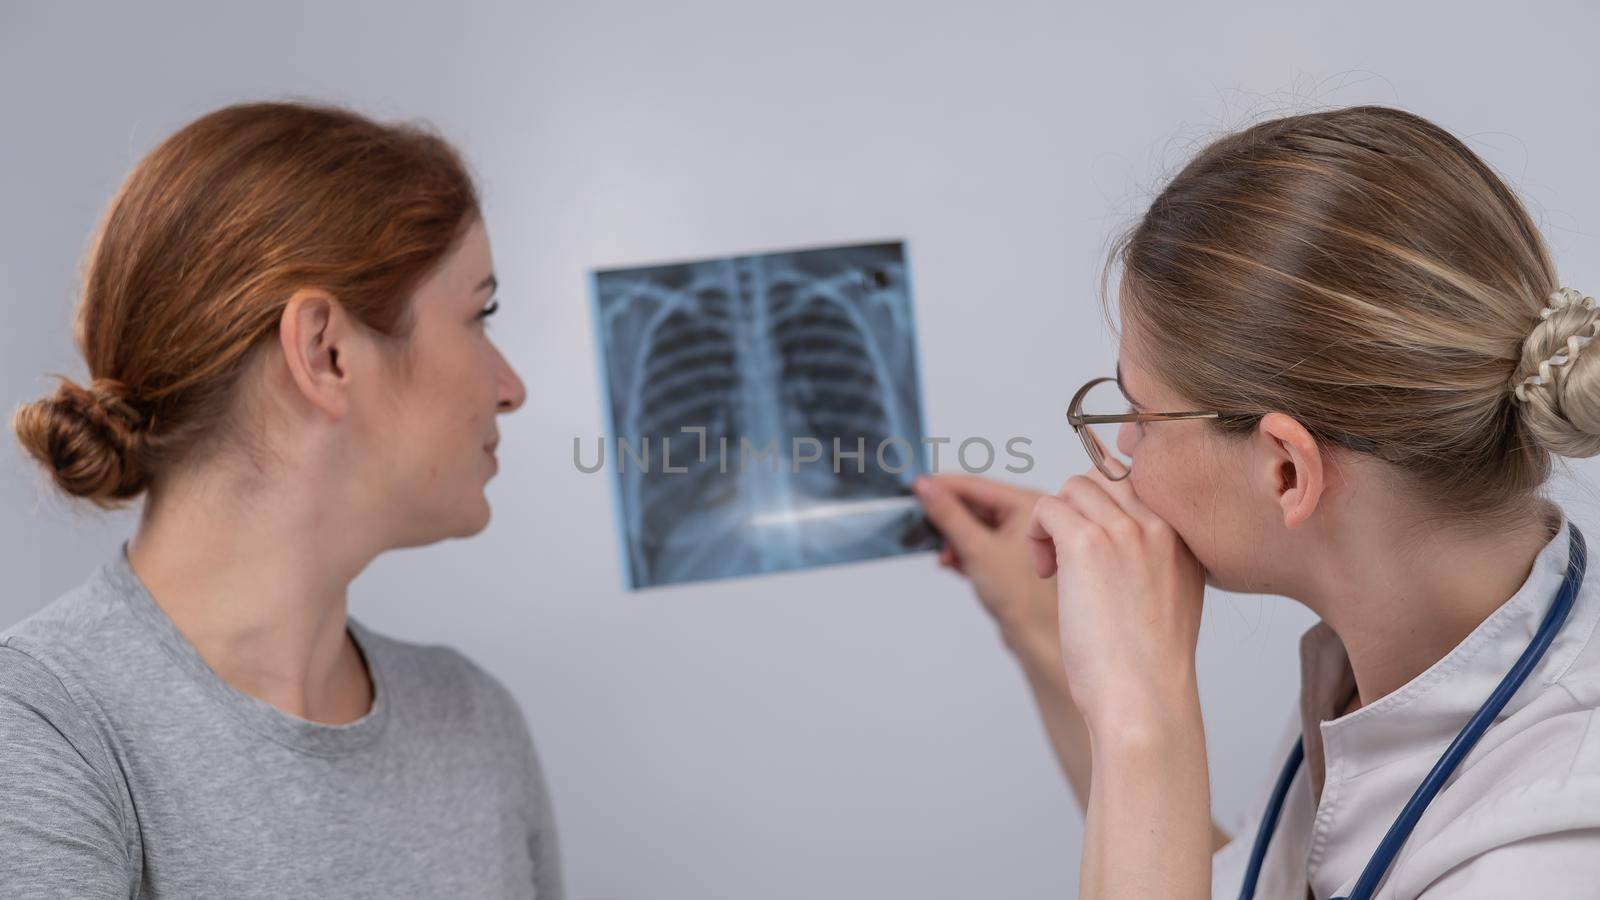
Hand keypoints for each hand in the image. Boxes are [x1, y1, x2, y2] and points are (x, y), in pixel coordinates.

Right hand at [912, 473, 1057, 663]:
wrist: (1038, 638)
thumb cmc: (1023, 598)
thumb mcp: (976, 549)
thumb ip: (948, 515)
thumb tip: (925, 488)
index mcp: (1027, 505)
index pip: (976, 485)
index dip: (943, 486)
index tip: (916, 486)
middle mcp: (1026, 517)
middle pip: (974, 504)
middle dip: (947, 516)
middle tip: (920, 520)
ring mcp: (1018, 538)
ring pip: (974, 525)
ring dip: (953, 536)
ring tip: (942, 552)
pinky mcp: (1010, 557)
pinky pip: (980, 542)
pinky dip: (962, 549)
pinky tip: (951, 562)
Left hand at [1025, 454, 1205, 734]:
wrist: (1144, 698)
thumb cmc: (1148, 665)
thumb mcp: (1173, 599)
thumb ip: (1156, 561)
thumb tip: (1116, 546)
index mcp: (1185, 536)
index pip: (1139, 480)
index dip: (1104, 503)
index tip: (1092, 541)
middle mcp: (1161, 525)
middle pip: (1103, 476)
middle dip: (1077, 508)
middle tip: (1068, 557)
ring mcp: (1126, 531)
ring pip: (1073, 488)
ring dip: (1053, 521)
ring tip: (1056, 568)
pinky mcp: (1088, 545)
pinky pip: (1046, 508)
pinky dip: (1036, 533)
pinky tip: (1045, 572)